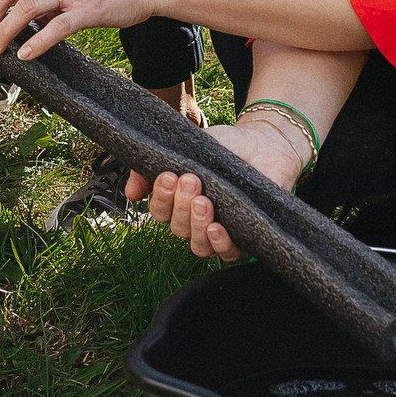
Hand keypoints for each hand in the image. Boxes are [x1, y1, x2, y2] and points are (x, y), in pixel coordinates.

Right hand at [127, 118, 309, 260]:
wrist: (265, 142)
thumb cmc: (225, 146)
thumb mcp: (187, 149)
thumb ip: (155, 166)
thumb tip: (130, 194)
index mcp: (181, 203)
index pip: (161, 213)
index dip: (161, 198)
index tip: (168, 176)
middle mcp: (198, 222)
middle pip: (178, 229)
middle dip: (181, 205)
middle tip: (192, 180)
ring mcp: (222, 231)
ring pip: (199, 246)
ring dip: (196, 224)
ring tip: (204, 201)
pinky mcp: (247, 237)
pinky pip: (229, 254)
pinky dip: (220, 244)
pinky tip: (217, 227)